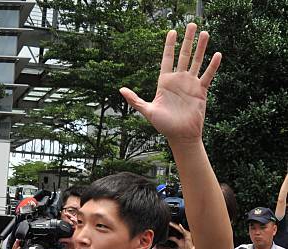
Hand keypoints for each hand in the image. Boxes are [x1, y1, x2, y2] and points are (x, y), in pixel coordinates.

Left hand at [120, 23, 221, 144]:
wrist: (180, 136)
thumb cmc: (163, 125)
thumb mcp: (147, 110)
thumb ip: (135, 99)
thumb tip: (120, 89)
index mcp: (164, 82)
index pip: (167, 59)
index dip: (169, 45)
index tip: (172, 31)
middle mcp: (178, 80)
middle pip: (184, 55)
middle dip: (187, 40)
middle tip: (191, 24)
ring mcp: (190, 84)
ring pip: (196, 61)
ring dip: (201, 48)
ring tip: (205, 33)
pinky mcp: (201, 91)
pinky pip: (208, 75)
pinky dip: (212, 65)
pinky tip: (216, 54)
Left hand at [167, 222, 192, 248]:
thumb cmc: (186, 248)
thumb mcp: (178, 242)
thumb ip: (174, 239)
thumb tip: (168, 237)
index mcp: (183, 234)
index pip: (177, 229)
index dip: (173, 227)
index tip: (168, 224)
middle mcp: (185, 233)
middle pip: (177, 228)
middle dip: (173, 225)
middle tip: (168, 222)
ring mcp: (187, 233)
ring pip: (179, 228)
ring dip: (175, 226)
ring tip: (170, 223)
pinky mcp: (188, 235)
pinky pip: (184, 231)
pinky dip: (182, 228)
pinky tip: (179, 225)